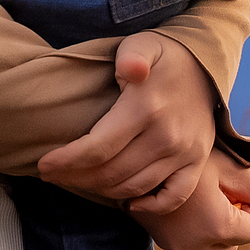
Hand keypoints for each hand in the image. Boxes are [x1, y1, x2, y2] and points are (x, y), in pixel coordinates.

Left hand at [36, 32, 217, 213]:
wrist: (205, 64)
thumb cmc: (163, 56)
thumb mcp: (143, 43)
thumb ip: (131, 54)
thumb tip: (130, 69)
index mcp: (146, 108)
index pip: (97, 148)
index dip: (66, 161)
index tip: (44, 165)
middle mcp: (166, 136)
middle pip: (111, 173)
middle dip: (75, 178)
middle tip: (55, 174)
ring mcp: (184, 153)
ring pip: (134, 187)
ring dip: (102, 191)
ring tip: (81, 181)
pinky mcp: (197, 162)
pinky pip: (173, 198)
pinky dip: (149, 206)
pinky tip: (128, 202)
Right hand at [132, 152, 249, 249]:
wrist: (133, 159)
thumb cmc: (184, 156)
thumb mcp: (224, 165)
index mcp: (217, 227)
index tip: (238, 187)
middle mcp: (196, 245)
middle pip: (231, 245)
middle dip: (235, 224)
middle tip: (224, 193)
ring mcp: (176, 247)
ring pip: (210, 248)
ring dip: (215, 230)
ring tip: (206, 197)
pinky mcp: (161, 242)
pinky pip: (190, 243)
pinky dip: (196, 230)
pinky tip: (187, 203)